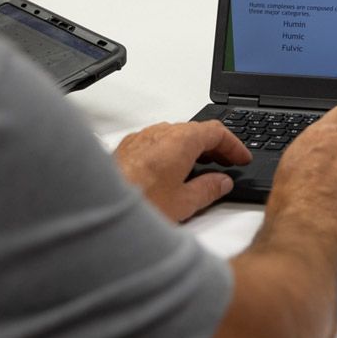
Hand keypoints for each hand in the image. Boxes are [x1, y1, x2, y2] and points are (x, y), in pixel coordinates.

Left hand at [114, 120, 252, 222]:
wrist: (95, 206)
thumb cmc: (137, 203)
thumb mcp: (184, 203)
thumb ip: (209, 189)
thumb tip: (222, 182)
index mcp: (181, 140)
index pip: (216, 131)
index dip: (233, 144)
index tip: (241, 157)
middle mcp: (160, 132)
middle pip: (195, 131)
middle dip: (214, 147)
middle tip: (227, 164)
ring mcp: (141, 138)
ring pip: (174, 135)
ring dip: (191, 148)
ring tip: (201, 170)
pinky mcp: (126, 148)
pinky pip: (155, 142)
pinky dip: (170, 151)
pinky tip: (170, 172)